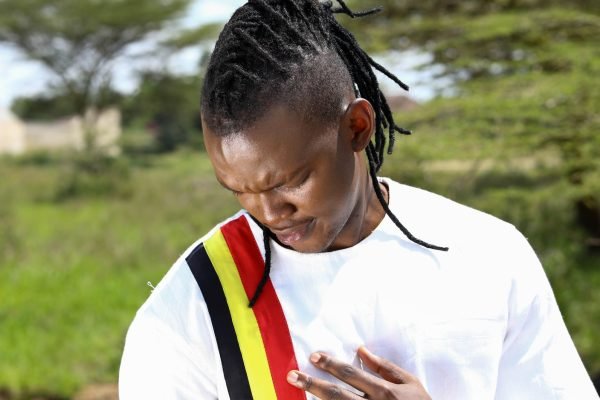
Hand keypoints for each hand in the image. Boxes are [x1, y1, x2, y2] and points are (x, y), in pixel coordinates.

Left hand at [286, 346, 430, 399]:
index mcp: (384, 392)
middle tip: (291, 375)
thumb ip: (385, 367)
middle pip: (337, 395)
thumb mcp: (409, 382)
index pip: (351, 374)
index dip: (331, 364)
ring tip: (296, 389)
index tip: (313, 356)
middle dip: (312, 384)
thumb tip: (361, 349)